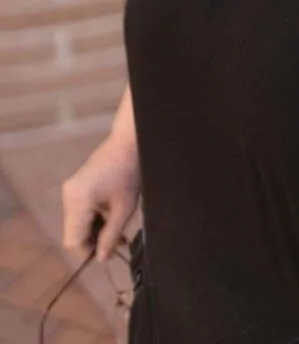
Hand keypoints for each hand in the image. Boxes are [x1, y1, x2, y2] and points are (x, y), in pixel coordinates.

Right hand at [62, 135, 140, 262]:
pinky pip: (79, 211)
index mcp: (77, 201)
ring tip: (117, 234)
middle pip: (73, 232)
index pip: (73, 240)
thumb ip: (110, 236)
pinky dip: (92, 219)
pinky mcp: (75, 186)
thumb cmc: (129, 174)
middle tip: (116, 245)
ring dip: (94, 231)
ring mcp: (70, 190)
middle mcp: (68, 196)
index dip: (88, 252)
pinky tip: (110, 220)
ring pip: (76, 223)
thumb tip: (101, 258)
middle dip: (93, 242)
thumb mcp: (123, 209)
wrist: (128, 143)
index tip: (108, 254)